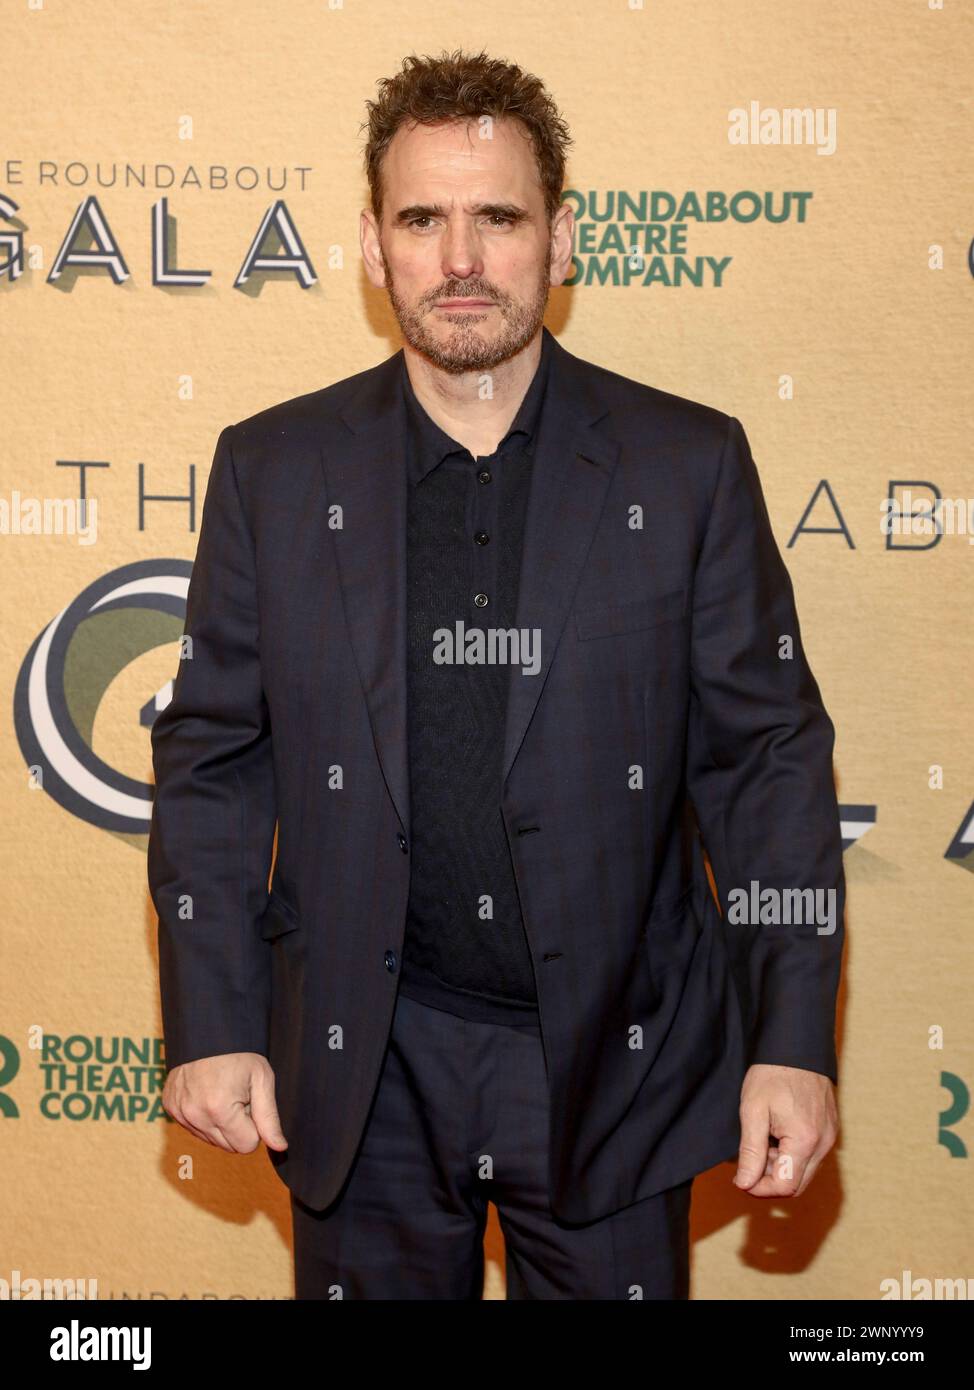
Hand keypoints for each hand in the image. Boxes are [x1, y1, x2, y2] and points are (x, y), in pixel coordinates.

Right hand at [162, 1052, 287, 1153]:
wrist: (208, 1030)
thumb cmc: (240, 1053)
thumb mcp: (262, 1080)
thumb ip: (270, 1118)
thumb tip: (280, 1147)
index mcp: (219, 1110)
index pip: (246, 1146)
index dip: (254, 1126)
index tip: (252, 1104)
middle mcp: (195, 1115)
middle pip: (227, 1146)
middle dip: (238, 1127)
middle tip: (239, 1097)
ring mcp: (179, 1112)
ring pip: (210, 1139)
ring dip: (221, 1123)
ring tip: (223, 1093)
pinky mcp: (170, 1107)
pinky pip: (193, 1127)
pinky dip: (203, 1116)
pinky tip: (207, 1093)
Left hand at [733, 1063, 837, 1196]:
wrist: (797, 1047)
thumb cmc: (773, 1075)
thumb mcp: (753, 1111)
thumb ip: (751, 1151)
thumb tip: (745, 1183)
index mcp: (805, 1141)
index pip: (786, 1187)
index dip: (760, 1189)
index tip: (741, 1178)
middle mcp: (824, 1144)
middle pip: (797, 1185)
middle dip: (770, 1181)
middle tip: (748, 1162)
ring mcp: (830, 1138)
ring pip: (804, 1172)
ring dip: (780, 1168)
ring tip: (761, 1142)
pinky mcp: (830, 1131)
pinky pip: (811, 1156)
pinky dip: (792, 1156)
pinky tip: (775, 1136)